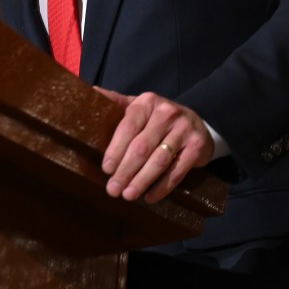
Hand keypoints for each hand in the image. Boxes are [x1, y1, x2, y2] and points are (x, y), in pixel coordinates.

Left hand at [94, 88, 213, 202]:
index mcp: (147, 102)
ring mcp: (183, 129)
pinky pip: (177, 171)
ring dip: (142, 181)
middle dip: (125, 170)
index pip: (128, 127)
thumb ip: (116, 102)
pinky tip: (150, 197)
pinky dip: (162, 187)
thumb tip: (90, 91)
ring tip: (128, 195)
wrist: (198, 123)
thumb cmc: (158, 119)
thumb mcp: (139, 106)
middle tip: (113, 189)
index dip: (116, 150)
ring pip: (159, 160)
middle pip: (142, 147)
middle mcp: (166, 113)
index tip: (106, 169)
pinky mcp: (196, 147)